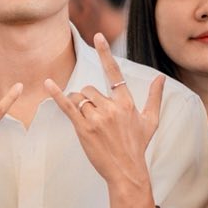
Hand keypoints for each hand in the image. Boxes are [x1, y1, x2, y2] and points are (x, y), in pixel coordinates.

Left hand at [43, 33, 164, 189]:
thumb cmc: (138, 146)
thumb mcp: (151, 121)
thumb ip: (155, 97)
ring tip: (87, 122)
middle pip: (90, 89)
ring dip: (78, 105)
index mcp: (126, 103)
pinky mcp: (84, 129)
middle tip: (94, 117)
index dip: (105, 54)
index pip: (114, 73)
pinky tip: (48, 84)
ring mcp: (97, 118)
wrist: (127, 171)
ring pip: (80, 98)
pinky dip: (57, 95)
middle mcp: (111, 108)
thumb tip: (160, 78)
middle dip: (88, 98)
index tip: (98, 36)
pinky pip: (68, 107)